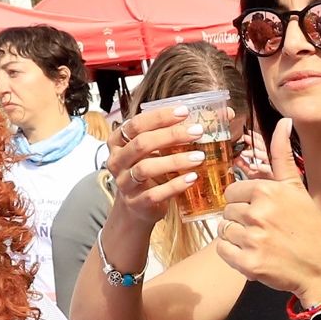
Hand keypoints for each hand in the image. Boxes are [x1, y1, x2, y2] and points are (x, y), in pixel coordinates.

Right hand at [105, 101, 227, 225]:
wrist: (136, 207)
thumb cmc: (147, 170)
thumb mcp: (150, 150)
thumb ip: (166, 134)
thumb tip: (204, 118)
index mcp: (117, 142)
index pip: (136, 124)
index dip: (160, 117)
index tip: (184, 111)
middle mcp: (116, 161)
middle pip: (142, 143)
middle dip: (172, 135)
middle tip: (197, 131)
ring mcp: (124, 183)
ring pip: (146, 168)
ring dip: (175, 160)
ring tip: (200, 156)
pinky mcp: (136, 203)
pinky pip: (155, 193)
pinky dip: (175, 185)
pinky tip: (192, 178)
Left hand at [216, 120, 320, 304]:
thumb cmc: (310, 226)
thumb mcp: (297, 188)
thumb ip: (282, 155)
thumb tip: (284, 121)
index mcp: (267, 190)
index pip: (232, 191)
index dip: (245, 202)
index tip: (263, 211)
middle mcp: (258, 213)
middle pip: (227, 211)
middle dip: (241, 220)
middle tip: (265, 229)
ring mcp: (253, 239)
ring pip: (223, 231)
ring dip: (238, 238)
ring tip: (261, 242)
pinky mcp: (249, 264)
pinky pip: (223, 251)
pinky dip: (234, 255)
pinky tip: (254, 255)